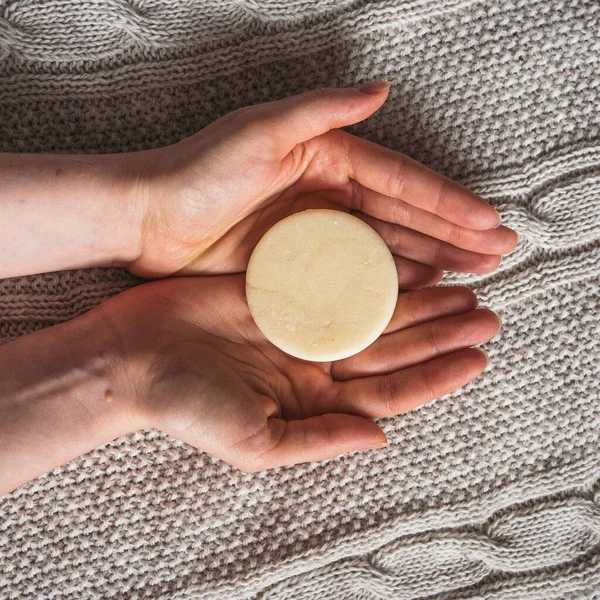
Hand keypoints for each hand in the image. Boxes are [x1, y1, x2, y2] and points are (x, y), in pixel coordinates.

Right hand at [98, 275, 499, 470]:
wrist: (131, 358)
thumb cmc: (185, 407)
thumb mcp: (253, 441)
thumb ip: (318, 440)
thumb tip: (382, 438)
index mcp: (312, 401)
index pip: (389, 393)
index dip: (435, 377)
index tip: (477, 359)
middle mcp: (313, 363)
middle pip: (390, 349)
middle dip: (439, 333)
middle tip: (486, 315)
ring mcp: (299, 325)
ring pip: (371, 313)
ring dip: (416, 302)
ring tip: (461, 288)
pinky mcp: (280, 291)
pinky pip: (335, 279)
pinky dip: (369, 273)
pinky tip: (404, 261)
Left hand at [130, 83, 517, 280]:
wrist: (148, 218)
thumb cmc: (198, 171)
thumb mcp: (258, 132)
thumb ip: (319, 110)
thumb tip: (381, 89)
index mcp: (327, 158)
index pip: (401, 182)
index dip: (448, 202)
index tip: (489, 224)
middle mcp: (329, 194)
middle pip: (405, 216)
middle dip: (454, 233)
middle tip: (499, 254)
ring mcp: (317, 232)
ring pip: (387, 246)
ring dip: (432, 258)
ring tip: (473, 274)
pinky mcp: (299, 263)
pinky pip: (355, 274)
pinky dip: (389, 282)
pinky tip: (419, 291)